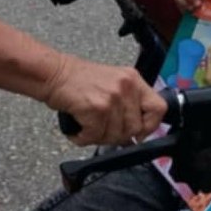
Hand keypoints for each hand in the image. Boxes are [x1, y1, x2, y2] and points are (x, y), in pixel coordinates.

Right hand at [44, 56, 165, 145]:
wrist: (52, 73)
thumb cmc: (77, 79)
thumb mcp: (112, 82)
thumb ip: (128, 102)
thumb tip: (138, 132)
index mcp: (133, 79)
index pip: (158, 108)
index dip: (150, 126)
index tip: (138, 132)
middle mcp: (126, 87)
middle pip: (135, 128)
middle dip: (117, 135)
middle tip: (101, 129)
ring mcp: (112, 97)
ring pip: (115, 136)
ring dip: (98, 137)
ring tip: (87, 126)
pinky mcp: (96, 109)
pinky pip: (95, 136)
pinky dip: (83, 138)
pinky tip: (78, 129)